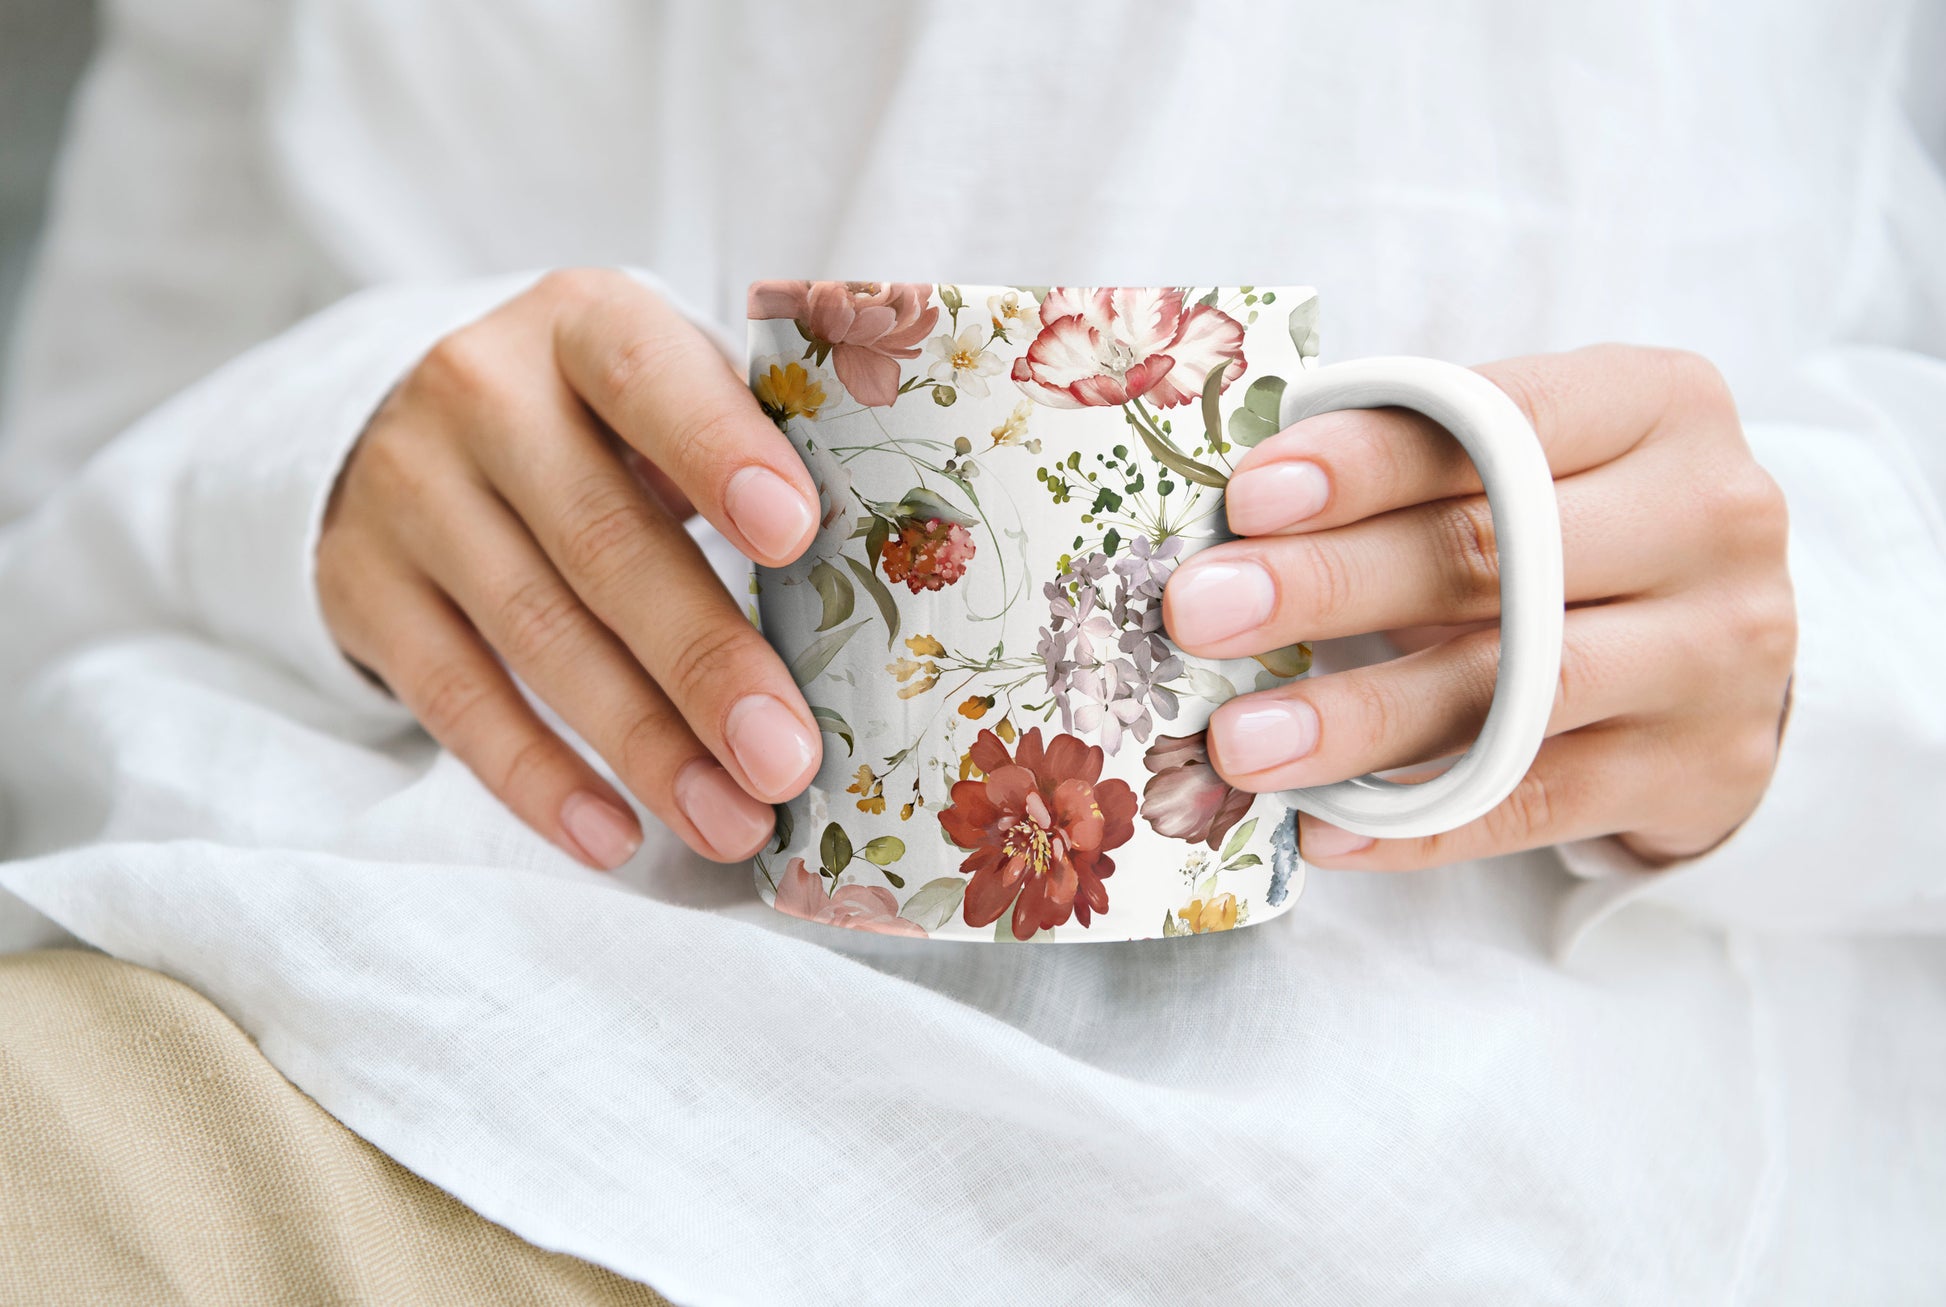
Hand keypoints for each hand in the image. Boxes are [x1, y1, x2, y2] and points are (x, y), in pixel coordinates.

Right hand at [319, 269, 823, 868]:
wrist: (408, 425)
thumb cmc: (604, 421)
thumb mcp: (667, 390)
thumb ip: (753, 448)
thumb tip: (892, 575)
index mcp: (586, 324)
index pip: (650, 377)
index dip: (720, 453)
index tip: (797, 538)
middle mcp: (483, 392)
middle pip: (602, 540)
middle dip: (703, 662)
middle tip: (788, 760)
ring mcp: (411, 492)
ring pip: (535, 632)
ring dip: (642, 745)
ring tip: (732, 824)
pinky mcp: (364, 588)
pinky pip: (453, 699)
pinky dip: (536, 779)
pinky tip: (614, 837)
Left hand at [1163, 345, 1795, 868]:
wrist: (1729, 643)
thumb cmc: (1578, 524)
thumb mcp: (1531, 458)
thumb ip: (1417, 462)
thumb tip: (1231, 517)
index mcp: (1655, 404)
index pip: (1500, 421)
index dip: (1367, 462)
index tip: (1248, 497)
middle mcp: (1709, 517)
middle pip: (1498, 553)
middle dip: (1331, 584)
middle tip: (1202, 613)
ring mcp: (1718, 652)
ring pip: (1518, 691)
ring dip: (1362, 718)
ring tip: (1242, 743)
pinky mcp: (1700, 769)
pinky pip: (1538, 805)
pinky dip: (1422, 825)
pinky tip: (1325, 829)